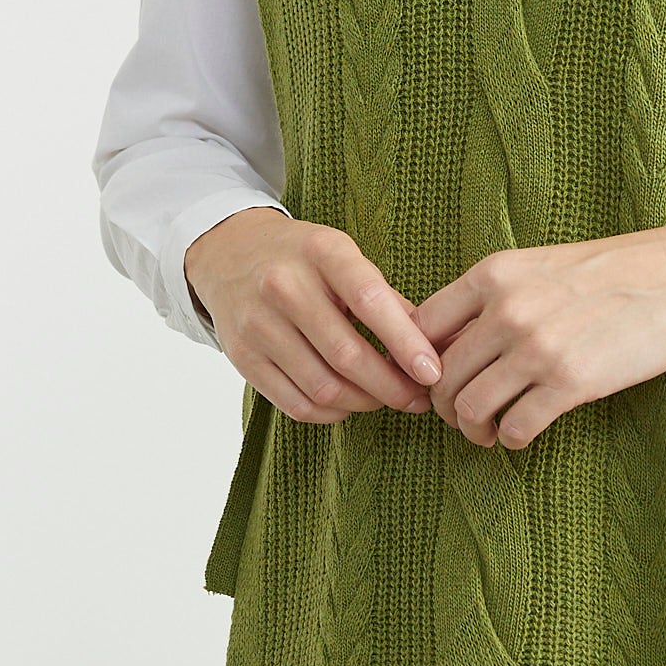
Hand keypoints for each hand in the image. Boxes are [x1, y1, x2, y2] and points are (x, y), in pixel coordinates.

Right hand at [184, 208, 443, 425]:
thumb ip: (387, 298)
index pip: (370, 302)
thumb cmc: (303, 258)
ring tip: (386, 400)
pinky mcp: (242, 357)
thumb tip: (436, 344)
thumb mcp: (344, 257)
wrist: (229, 252)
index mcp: (322, 252)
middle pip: (347, 356)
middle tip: (419, 398)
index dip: (406, 343)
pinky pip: (295, 404)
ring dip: (365, 403)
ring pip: (323, 388)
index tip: (433, 373)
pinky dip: (331, 414)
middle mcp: (285, 286)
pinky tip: (348, 404)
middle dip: (392, 388)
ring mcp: (258, 324)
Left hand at [411, 222, 665, 449]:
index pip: (421, 326)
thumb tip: (444, 342)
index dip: (417, 361)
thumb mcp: (537, 267)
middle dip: (444, 405)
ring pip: (468, 407)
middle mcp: (507, 309)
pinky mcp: (569, 383)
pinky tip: (519, 433)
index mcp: (493, 274)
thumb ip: (491, 297)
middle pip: (440, 375)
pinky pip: (513, 428)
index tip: (431, 379)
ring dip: (471, 429)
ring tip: (486, 430)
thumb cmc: (607, 273)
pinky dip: (508, 439)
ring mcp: (536, 348)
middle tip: (460, 414)